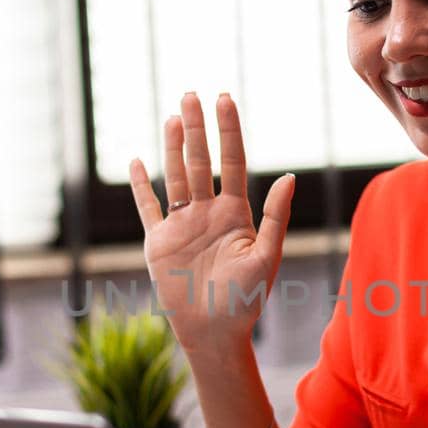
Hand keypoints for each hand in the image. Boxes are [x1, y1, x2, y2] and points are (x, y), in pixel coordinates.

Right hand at [129, 93, 294, 358]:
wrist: (214, 333)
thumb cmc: (246, 300)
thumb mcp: (266, 257)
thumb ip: (275, 217)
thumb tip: (290, 177)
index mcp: (236, 214)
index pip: (233, 162)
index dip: (228, 131)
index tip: (224, 100)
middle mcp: (208, 213)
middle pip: (201, 162)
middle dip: (197, 128)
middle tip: (191, 94)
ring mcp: (182, 225)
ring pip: (176, 177)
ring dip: (173, 148)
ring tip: (173, 117)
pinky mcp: (159, 242)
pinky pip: (148, 208)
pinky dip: (141, 186)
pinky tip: (137, 162)